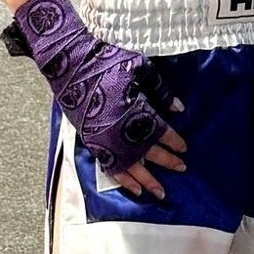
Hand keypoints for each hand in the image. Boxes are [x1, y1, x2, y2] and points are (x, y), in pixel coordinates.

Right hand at [3, 0, 187, 196]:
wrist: (69, 62)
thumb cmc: (106, 60)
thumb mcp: (139, 67)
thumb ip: (161, 89)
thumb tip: (178, 109)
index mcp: (132, 109)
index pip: (158, 131)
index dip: (173, 141)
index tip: (184, 147)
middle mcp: (118, 128)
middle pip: (147, 152)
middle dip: (166, 161)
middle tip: (181, 169)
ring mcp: (103, 137)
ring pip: (128, 166)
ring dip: (146, 180)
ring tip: (160, 193)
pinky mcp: (91, 140)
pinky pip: (109, 166)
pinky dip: (122, 179)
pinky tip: (133, 188)